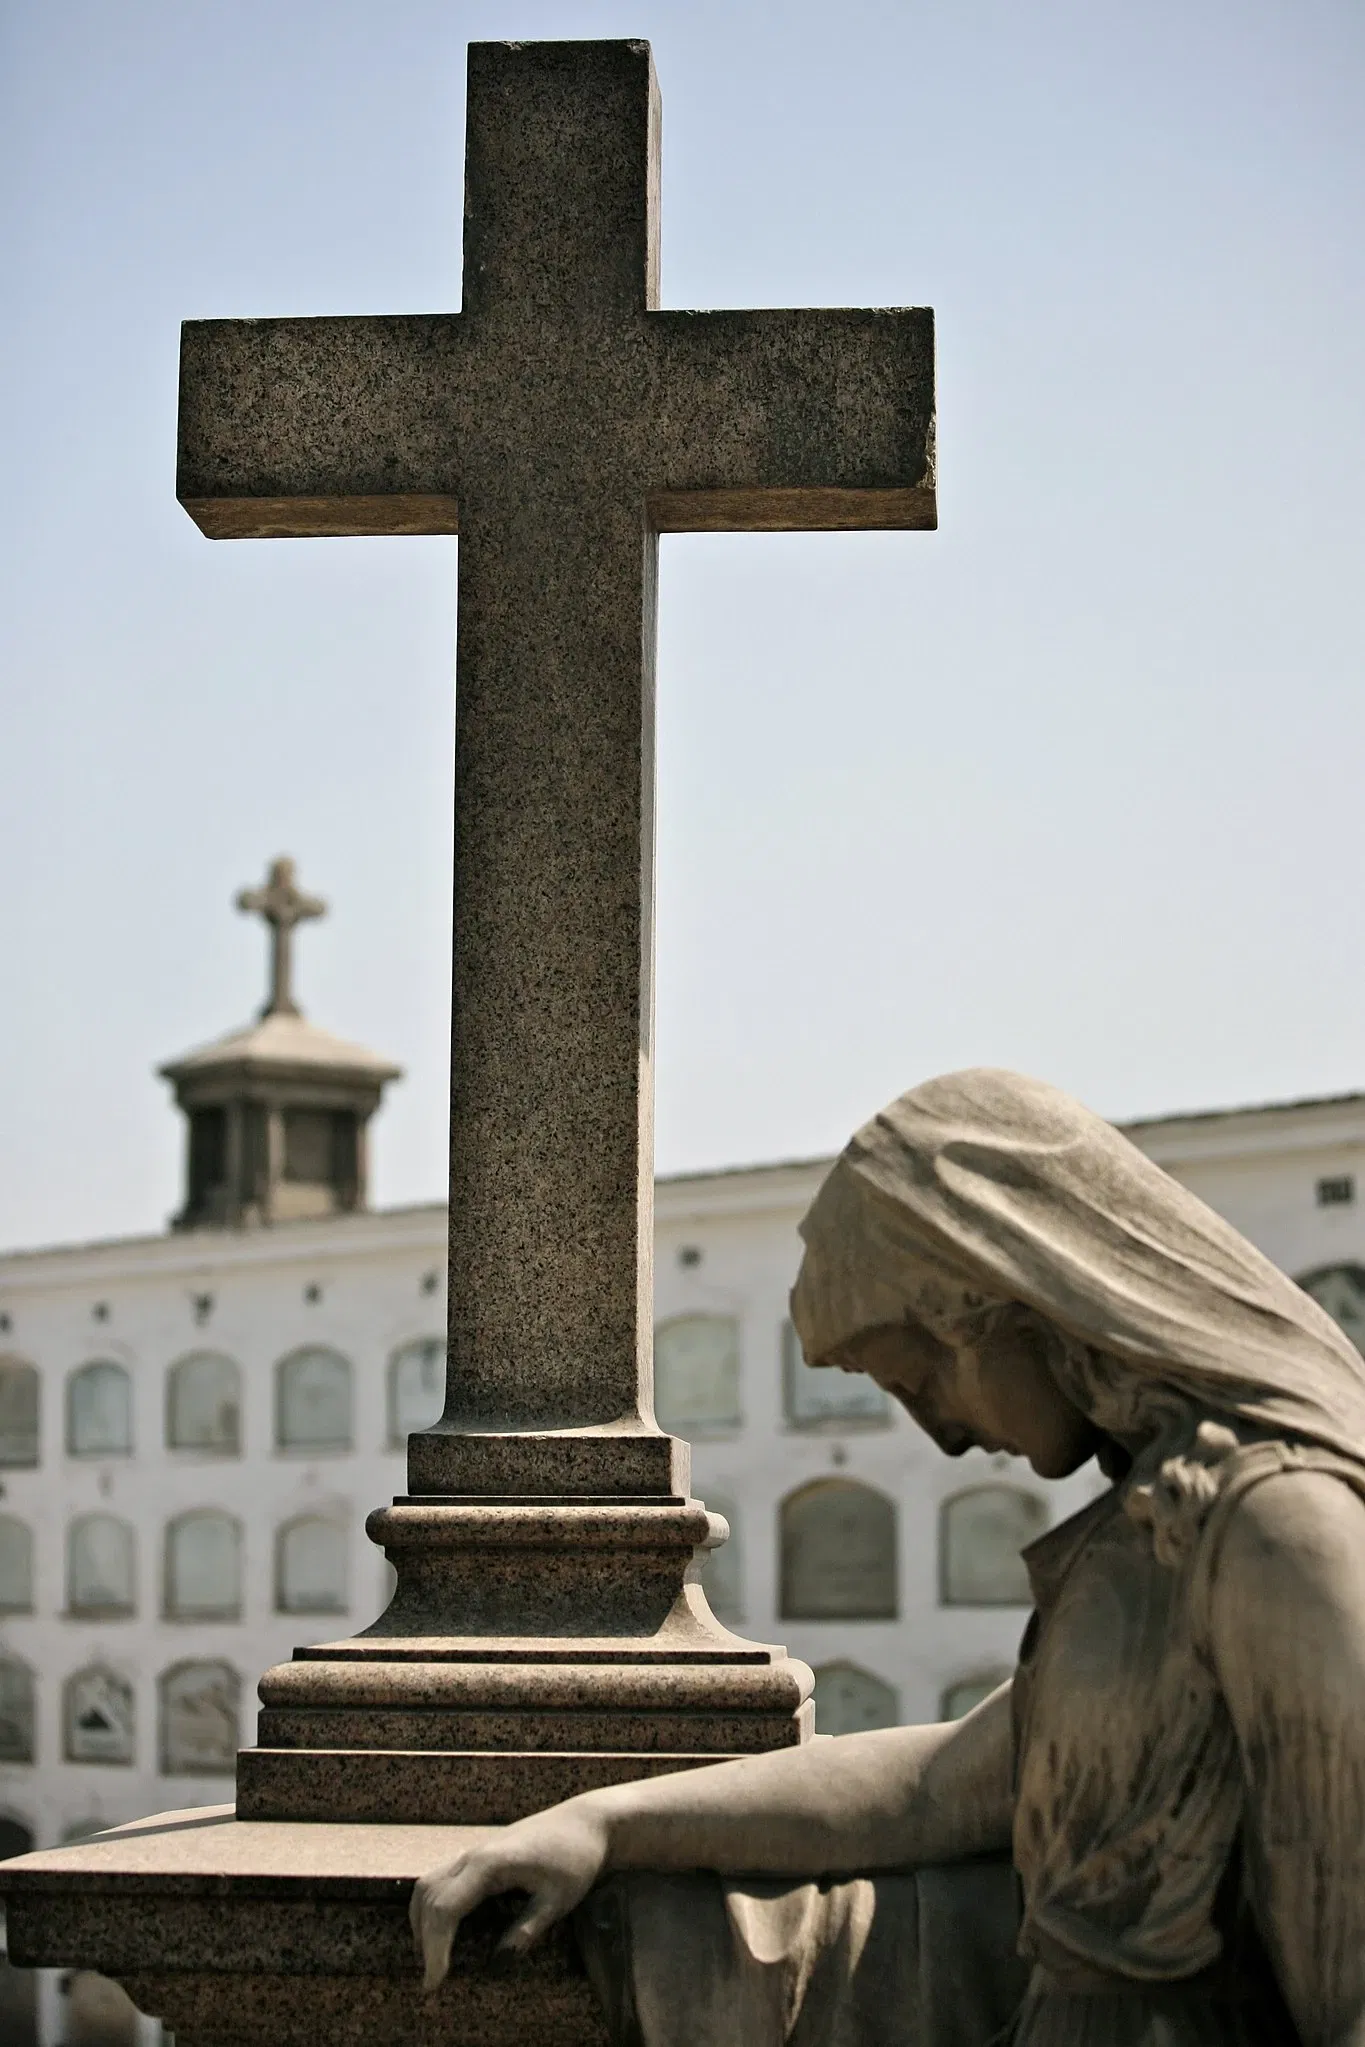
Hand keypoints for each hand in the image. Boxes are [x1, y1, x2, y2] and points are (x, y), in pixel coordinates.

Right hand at [409, 1801, 610, 1990]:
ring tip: (432, 1959)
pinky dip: (433, 1906)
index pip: (445, 1908)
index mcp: (489, 1863)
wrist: (587, 1822)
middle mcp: (473, 1855)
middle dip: (424, 1940)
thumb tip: (497, 1964)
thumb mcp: (558, 1899)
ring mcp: (474, 1852)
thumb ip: (528, 1931)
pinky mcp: (480, 1856)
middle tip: (432, 1981)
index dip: (434, 1948)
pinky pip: (442, 1879)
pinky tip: (444, 1930)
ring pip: (429, 1884)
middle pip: (428, 1896)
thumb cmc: (576, 1858)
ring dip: (423, 1921)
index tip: (434, 1983)